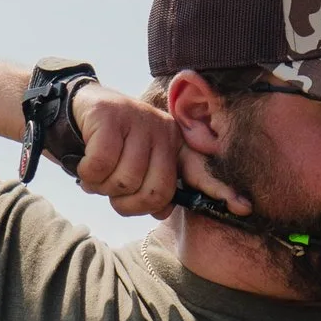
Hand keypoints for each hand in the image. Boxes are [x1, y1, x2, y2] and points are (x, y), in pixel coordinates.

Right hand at [71, 84, 250, 221]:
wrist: (76, 109)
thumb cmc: (109, 146)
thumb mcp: (137, 164)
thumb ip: (153, 186)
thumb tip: (162, 211)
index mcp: (173, 144)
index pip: (201, 171)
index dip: (221, 191)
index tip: (245, 207)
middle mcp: (162, 130)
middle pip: (155, 191)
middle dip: (128, 204)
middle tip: (112, 194)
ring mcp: (138, 120)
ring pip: (125, 181)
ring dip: (103, 188)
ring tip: (96, 176)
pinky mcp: (109, 116)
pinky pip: (101, 166)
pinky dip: (88, 175)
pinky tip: (85, 167)